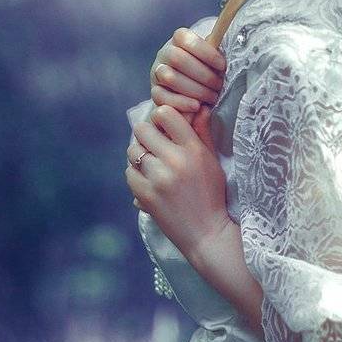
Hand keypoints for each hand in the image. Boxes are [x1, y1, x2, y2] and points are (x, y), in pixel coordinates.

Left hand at [126, 104, 230, 261]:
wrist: (206, 233)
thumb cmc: (212, 195)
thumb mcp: (213, 161)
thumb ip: (202, 133)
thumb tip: (199, 107)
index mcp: (193, 149)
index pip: (165, 114)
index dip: (162, 117)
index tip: (165, 126)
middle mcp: (174, 161)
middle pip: (142, 129)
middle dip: (147, 135)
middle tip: (154, 144)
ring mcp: (158, 179)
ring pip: (133, 151)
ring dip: (140, 155)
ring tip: (152, 164)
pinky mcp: (145, 195)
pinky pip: (128, 173)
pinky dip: (136, 174)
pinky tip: (148, 180)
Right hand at [149, 28, 225, 150]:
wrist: (194, 90)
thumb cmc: (210, 70)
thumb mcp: (214, 58)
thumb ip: (219, 51)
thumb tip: (237, 44)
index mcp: (178, 40)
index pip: (184, 38)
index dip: (204, 51)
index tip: (222, 65)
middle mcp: (164, 54)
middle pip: (177, 58)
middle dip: (202, 74)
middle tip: (219, 85)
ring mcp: (157, 73)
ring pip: (169, 77)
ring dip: (194, 89)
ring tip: (212, 97)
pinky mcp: (155, 92)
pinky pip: (162, 97)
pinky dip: (181, 102)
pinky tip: (197, 107)